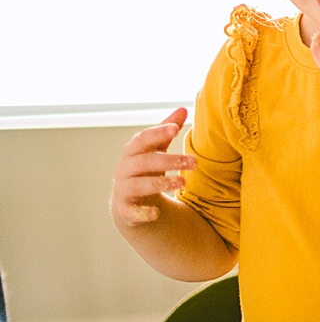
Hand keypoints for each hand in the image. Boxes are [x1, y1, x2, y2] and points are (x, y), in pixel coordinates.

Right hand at [111, 107, 194, 226]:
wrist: (128, 199)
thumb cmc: (146, 167)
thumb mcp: (157, 148)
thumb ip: (167, 129)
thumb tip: (183, 108)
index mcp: (134, 151)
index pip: (143, 139)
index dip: (157, 133)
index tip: (175, 128)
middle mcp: (126, 169)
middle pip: (145, 162)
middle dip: (170, 161)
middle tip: (195, 162)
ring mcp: (123, 189)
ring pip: (139, 185)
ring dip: (161, 184)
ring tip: (183, 183)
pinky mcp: (125, 210)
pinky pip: (131, 212)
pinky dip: (142, 212)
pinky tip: (156, 213)